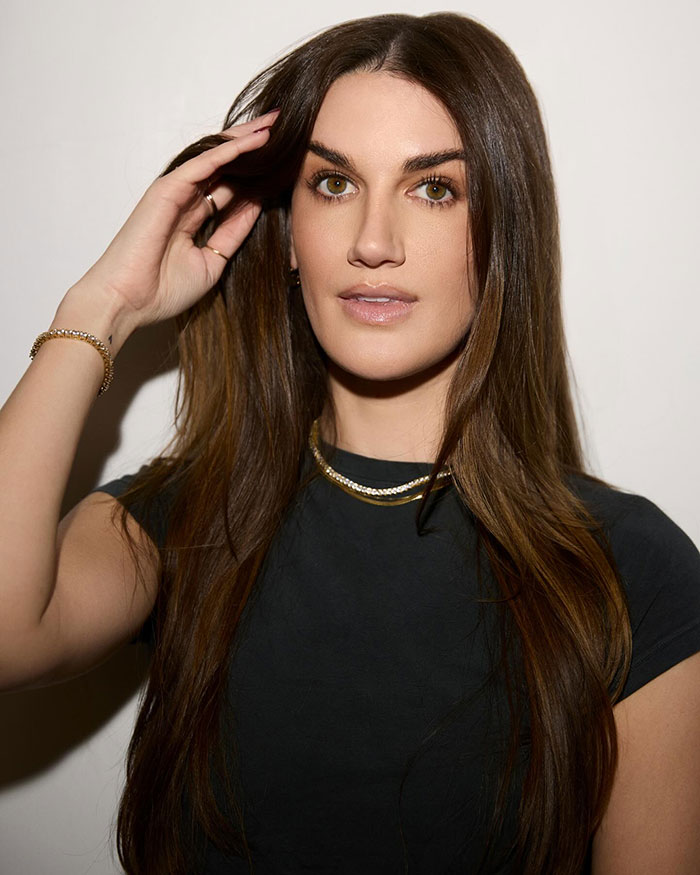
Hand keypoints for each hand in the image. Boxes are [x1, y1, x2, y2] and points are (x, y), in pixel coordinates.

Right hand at [70, 109, 280, 327]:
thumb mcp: (212, 262)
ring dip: (245, 139)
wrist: (129, 301)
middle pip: (225, 165)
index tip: (285, 163)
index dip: (256, 174)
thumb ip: (232, 235)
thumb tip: (255, 207)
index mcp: (193, 218)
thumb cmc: (162, 290)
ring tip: (275, 123)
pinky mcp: (168, 188)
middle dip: (254, 146)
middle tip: (283, 128)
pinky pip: (204, 163)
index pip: (230, 188)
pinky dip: (230, 150)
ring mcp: (175, 192)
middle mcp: (185, 200)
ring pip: (217, 157)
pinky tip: (254, 140)